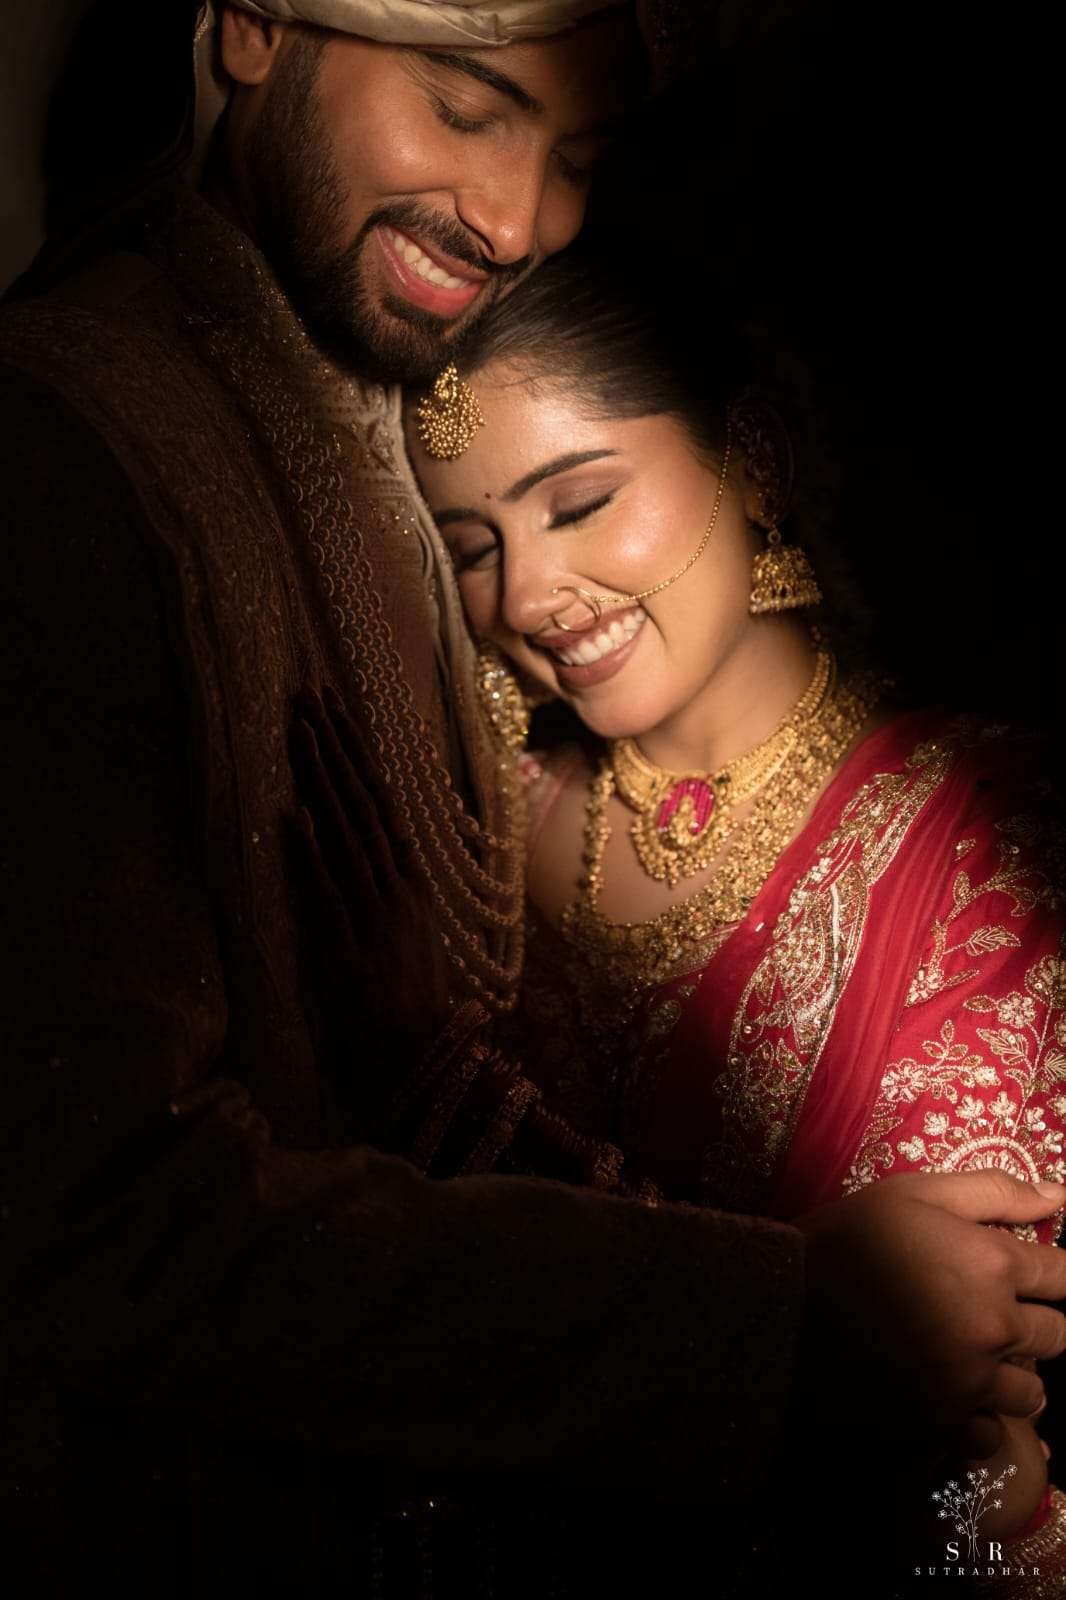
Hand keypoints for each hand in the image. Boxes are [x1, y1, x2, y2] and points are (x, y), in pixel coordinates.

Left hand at [288, 684, 456, 1118]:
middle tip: (308, 698)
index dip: (355, 754)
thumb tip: (386, 844)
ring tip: (299, 735)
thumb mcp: (412, 927)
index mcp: (411, 878)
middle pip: (361, 802)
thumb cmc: (415, 997)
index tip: (335, 712)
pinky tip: (296, 815)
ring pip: (344, 833)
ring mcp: (372, 912)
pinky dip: (312, 853)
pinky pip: (328, 891)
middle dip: (334, 748)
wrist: (422, 1055)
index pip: (380, 800)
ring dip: (322, 782)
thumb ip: (396, 886)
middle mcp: (395, 884)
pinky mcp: (347, 945)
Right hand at [794, 1171, 1065, 1460]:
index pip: (1064, 1274)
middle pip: (1057, 1335)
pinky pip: (990, 1435)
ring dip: (1011, 1375)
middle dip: (1032, 1321)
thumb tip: (1058, 1196)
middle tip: (986, 1309)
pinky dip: (978, 1419)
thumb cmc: (845, 1240)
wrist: (780, 1307)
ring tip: (970, 1355)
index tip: (1028, 1273)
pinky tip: (950, 1394)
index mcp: (993, 1263)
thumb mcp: (911, 1195)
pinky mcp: (941, 1422)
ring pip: (1031, 1392)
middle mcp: (994, 1326)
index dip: (1049, 1272)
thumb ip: (991, 1192)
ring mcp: (970, 1380)